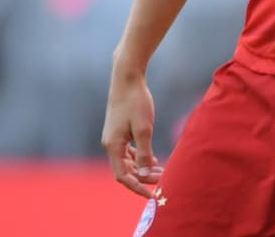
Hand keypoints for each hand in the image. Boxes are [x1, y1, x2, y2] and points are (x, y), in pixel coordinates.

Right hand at [102, 67, 162, 196]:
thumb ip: (144, 152)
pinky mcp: (119, 131)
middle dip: (143, 178)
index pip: (123, 176)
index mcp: (113, 147)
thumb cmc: (136, 101)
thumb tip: (145, 173)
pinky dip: (140, 158)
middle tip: (164, 180)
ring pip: (128, 161)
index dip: (137, 188)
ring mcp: (114, 138)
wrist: (127, 78)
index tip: (152, 195)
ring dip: (143, 168)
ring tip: (162, 171)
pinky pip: (128, 151)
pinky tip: (153, 159)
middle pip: (126, 170)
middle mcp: (110, 145)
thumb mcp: (144, 128)